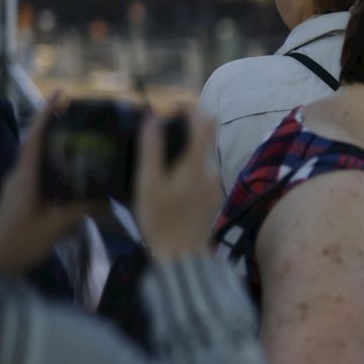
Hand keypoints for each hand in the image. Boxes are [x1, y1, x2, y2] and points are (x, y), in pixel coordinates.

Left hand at [0, 97, 96, 272]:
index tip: (60, 93)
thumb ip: (80, 210)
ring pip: (39, 163)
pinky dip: (56, 172)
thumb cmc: (21, 243)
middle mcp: (18, 178)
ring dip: (58, 152)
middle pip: (38, 145)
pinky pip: (39, 178)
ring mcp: (16, 189)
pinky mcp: (18, 201)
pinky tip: (73, 180)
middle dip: (58, 129)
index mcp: (24, 178)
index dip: (46, 114)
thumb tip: (108, 199)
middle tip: (83, 118)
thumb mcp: (55, 226)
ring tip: (84, 147)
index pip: (34, 138)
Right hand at [135, 107, 219, 263]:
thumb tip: (151, 120)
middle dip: (187, 128)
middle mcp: (211, 171)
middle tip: (162, 130)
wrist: (182, 258)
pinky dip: (188, 167)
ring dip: (186, 149)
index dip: (193, 108)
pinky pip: (201, 173)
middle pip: (205, 138)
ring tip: (161, 155)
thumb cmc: (161, 220)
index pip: (205, 123)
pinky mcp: (212, 199)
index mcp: (196, 164)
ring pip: (203, 157)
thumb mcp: (148, 184)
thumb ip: (151, 150)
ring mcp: (214, 186)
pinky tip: (170, 179)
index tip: (175, 105)